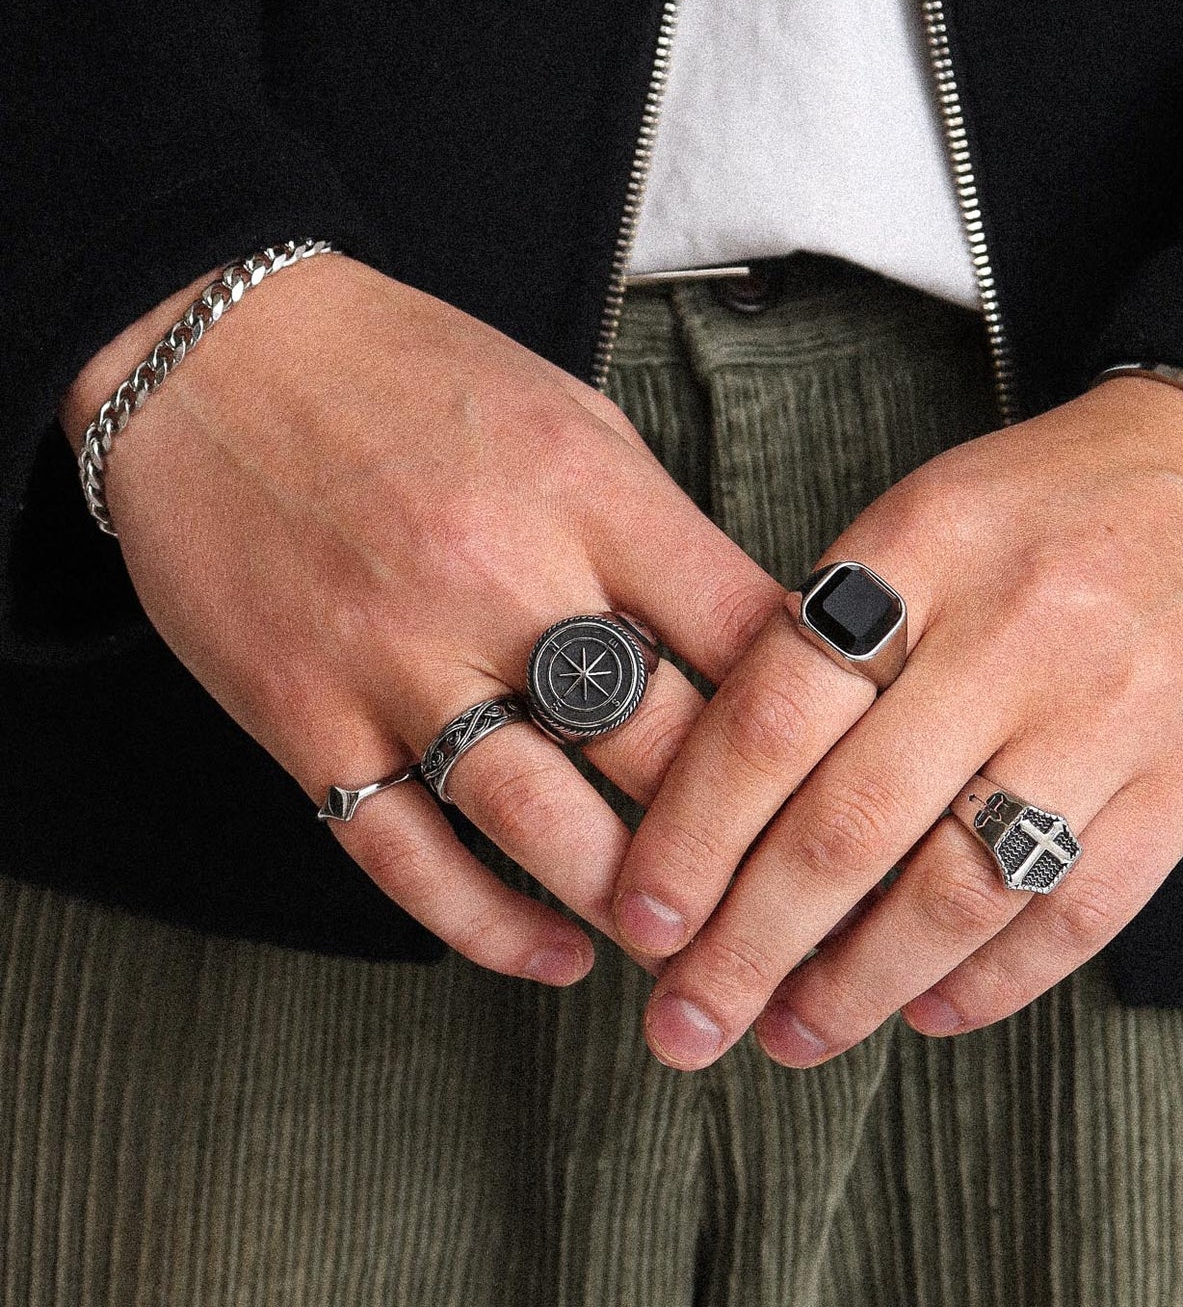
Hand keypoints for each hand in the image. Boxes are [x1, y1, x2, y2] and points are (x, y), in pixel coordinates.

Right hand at [60, 253, 781, 984]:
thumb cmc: (410, 376)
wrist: (208, 352)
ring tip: (686, 945)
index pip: (746, 633)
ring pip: (541, 823)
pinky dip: (487, 926)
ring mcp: (395, 657)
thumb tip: (748, 649)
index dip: (821, 719)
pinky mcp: (306, 718)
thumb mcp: (569, 415)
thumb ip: (658, 533)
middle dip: (743, 838)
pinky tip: (553, 954)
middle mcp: (499, 577)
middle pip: (663, 745)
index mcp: (587, 491)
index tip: (851, 782)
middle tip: (789, 896)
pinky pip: (406, 856)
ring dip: (628, 903)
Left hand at [611, 375, 1182, 1067]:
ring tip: (792, 1036)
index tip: (643, 916)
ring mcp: (1112, 712)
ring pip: (957, 889)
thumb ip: (837, 634)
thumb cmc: (1058, 503)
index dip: (692, 834)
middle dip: (749, 946)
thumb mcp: (929, 516)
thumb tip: (724, 793)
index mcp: (921, 547)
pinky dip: (992, 980)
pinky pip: (1078, 912)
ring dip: (858, 985)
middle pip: (847, 825)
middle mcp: (1015, 632)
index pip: (771, 718)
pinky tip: (927, 1011)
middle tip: (687, 1019)